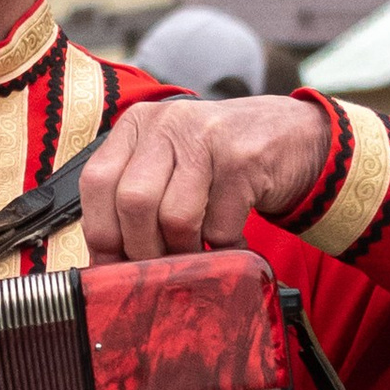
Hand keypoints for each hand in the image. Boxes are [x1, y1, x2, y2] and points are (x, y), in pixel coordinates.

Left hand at [79, 95, 327, 260]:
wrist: (293, 137)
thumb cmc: (219, 162)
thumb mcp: (169, 164)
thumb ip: (134, 198)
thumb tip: (105, 263)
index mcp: (137, 124)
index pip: (96, 182)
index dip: (102, 233)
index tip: (114, 265)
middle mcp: (167, 123)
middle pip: (133, 202)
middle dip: (143, 250)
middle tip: (160, 267)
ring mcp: (206, 137)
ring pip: (174, 217)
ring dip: (185, 250)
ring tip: (196, 251)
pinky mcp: (242, 160)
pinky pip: (217, 227)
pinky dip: (222, 248)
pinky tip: (229, 243)